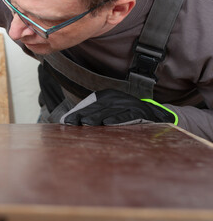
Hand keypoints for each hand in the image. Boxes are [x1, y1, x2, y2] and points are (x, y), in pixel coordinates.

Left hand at [60, 89, 177, 125]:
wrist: (155, 116)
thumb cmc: (124, 116)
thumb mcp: (107, 113)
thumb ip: (90, 116)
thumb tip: (66, 121)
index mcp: (107, 96)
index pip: (89, 104)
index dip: (77, 112)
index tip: (65, 122)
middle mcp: (117, 98)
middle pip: (97, 107)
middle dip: (83, 115)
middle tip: (71, 124)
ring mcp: (129, 104)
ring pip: (110, 110)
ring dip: (97, 117)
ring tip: (85, 123)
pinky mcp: (140, 112)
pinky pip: (127, 115)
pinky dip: (118, 119)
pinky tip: (108, 124)